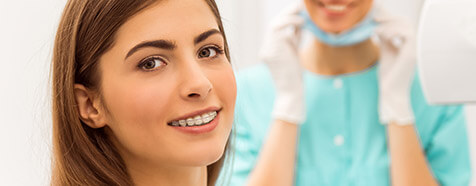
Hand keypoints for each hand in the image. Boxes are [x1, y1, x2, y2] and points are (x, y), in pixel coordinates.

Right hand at [260, 3, 305, 124]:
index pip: (278, 27)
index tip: (299, 9)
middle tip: (301, 4)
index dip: (288, 16)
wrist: (290, 92)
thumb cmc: (294, 76)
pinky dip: (290, 24)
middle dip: (288, 12)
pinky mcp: (270, 52)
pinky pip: (278, 31)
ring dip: (289, 16)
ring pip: (275, 25)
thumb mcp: (295, 53)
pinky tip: (301, 23)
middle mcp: (266, 48)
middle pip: (275, 24)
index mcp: (271, 48)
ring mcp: (266, 50)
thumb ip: (294, 38)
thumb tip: (300, 22)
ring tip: (302, 11)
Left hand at [374, 8, 416, 124]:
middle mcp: (413, 47)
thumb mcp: (385, 55)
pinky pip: (407, 35)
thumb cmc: (389, 78)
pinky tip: (383, 37)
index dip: (390, 19)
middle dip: (390, 18)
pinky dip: (394, 32)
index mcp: (408, 46)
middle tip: (375, 19)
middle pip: (406, 23)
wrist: (391, 94)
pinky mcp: (411, 55)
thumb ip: (385, 42)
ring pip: (407, 26)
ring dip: (390, 25)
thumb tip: (379, 28)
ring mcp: (414, 50)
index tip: (376, 19)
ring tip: (377, 30)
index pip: (403, 25)